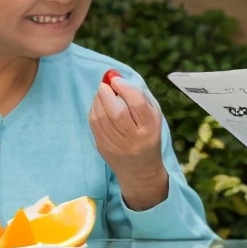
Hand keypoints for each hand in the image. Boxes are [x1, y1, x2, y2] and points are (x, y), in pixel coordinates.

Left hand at [88, 78, 168, 210]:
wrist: (139, 169)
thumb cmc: (147, 134)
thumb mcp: (153, 115)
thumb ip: (139, 95)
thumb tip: (117, 78)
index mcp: (149, 127)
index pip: (137, 105)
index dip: (125, 89)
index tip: (116, 79)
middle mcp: (133, 138)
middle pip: (117, 112)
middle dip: (107, 93)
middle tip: (105, 84)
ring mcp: (117, 145)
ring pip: (102, 118)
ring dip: (98, 100)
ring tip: (102, 93)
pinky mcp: (103, 147)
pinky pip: (94, 124)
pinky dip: (93, 110)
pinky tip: (98, 105)